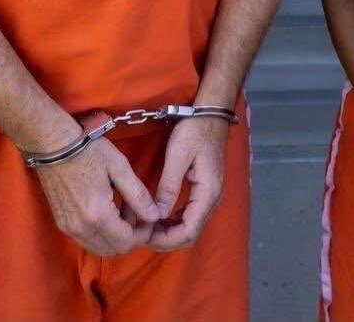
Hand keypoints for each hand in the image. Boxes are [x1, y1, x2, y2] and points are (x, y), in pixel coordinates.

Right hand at [36, 135, 159, 256]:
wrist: (53, 144)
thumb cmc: (89, 150)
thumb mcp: (119, 167)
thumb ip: (138, 195)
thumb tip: (155, 216)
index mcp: (98, 215)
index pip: (126, 242)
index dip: (143, 234)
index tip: (150, 218)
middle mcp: (81, 228)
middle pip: (113, 250)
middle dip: (131, 237)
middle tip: (138, 213)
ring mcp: (69, 228)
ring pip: (99, 248)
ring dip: (115, 237)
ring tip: (123, 209)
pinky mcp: (62, 223)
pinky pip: (86, 240)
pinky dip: (101, 234)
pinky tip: (107, 210)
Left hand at [147, 116, 229, 250]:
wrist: (210, 113)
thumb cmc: (194, 130)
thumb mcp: (178, 156)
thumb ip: (168, 186)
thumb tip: (157, 215)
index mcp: (208, 193)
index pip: (189, 231)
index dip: (166, 240)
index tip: (144, 236)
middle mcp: (212, 199)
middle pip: (190, 233)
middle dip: (166, 239)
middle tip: (141, 234)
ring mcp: (209, 195)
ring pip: (190, 226)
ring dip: (169, 231)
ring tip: (146, 226)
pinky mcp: (204, 190)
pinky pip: (190, 214)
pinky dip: (174, 220)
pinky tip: (158, 216)